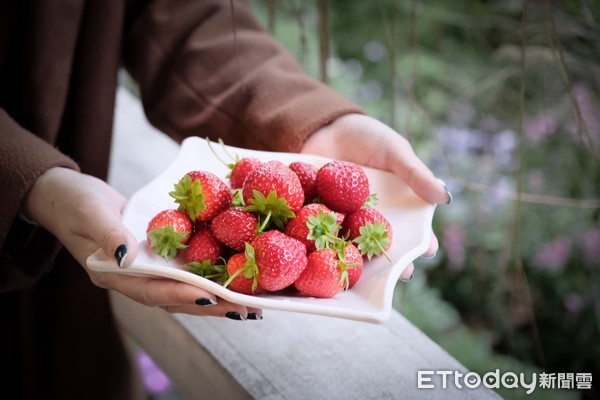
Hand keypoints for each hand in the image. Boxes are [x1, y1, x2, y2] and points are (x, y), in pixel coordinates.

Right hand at [23, 167, 260, 318]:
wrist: (68, 195)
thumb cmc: (72, 203)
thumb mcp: (89, 214)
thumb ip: (108, 235)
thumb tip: (126, 258)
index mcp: (113, 276)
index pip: (151, 291)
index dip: (181, 296)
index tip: (210, 297)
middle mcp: (133, 279)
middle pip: (176, 299)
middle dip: (211, 305)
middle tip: (245, 310)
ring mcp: (145, 270)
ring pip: (184, 289)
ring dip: (215, 296)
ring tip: (248, 303)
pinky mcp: (155, 257)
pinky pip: (184, 270)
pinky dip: (207, 275)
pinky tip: (232, 276)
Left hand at [301, 114, 450, 279]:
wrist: (325, 127)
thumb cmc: (367, 138)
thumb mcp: (395, 151)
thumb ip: (415, 174)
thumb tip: (445, 197)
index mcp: (396, 208)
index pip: (414, 231)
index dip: (423, 243)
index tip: (428, 250)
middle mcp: (370, 221)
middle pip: (384, 248)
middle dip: (392, 263)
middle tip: (400, 273)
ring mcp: (344, 223)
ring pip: (354, 249)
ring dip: (359, 262)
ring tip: (367, 273)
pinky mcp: (317, 220)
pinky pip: (322, 236)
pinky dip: (325, 246)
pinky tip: (328, 256)